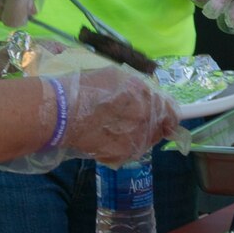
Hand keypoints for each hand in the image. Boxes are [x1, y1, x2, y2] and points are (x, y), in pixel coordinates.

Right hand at [56, 67, 183, 168]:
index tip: (165, 117)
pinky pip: (129, 151)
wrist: (61, 112)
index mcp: (147, 97)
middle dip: (151, 125)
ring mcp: (135, 140)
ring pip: (145, 142)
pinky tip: (106, 138)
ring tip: (115, 129)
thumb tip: (149, 96)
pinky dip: (122, 146)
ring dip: (136, 136)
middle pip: (160, 129)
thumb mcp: (116, 77)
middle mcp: (147, 120)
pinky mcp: (121, 155)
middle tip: (131, 121)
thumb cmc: (85, 88)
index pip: (172, 112)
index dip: (169, 114)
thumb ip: (138, 88)